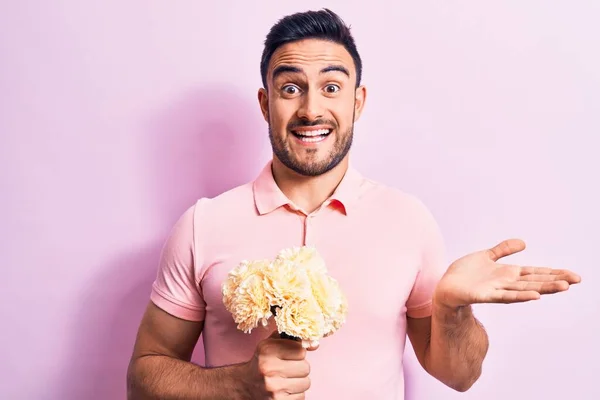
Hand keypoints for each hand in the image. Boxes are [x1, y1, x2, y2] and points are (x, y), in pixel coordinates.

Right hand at [242, 330, 316, 398]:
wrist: (243, 385)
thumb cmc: (261, 362)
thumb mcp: (271, 344)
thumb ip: (292, 340)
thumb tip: (315, 344)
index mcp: (267, 351)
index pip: (301, 350)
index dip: (297, 353)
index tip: (289, 356)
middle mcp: (269, 369)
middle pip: (306, 367)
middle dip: (299, 368)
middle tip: (288, 369)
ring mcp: (273, 388)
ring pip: (306, 383)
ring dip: (299, 382)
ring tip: (286, 380)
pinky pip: (302, 396)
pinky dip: (296, 394)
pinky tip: (284, 390)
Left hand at [434, 239, 580, 307]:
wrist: (445, 286)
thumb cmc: (464, 274)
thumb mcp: (485, 256)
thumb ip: (503, 250)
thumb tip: (524, 242)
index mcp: (507, 274)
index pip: (535, 273)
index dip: (554, 273)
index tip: (573, 276)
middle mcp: (506, 283)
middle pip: (535, 281)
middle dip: (556, 280)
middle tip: (577, 280)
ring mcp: (496, 290)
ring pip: (524, 289)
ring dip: (543, 288)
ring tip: (563, 287)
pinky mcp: (484, 295)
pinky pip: (504, 296)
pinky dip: (519, 295)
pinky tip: (533, 295)